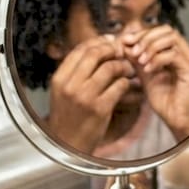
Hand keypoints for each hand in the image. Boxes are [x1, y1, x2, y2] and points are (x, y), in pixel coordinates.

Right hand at [46, 35, 134, 153]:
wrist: (68, 147)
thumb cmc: (68, 118)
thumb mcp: (63, 92)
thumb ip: (75, 72)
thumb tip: (95, 49)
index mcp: (60, 79)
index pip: (80, 50)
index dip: (97, 42)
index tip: (109, 42)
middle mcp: (71, 86)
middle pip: (95, 54)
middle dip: (111, 50)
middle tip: (121, 52)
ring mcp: (86, 97)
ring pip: (110, 68)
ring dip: (122, 65)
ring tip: (127, 69)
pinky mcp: (101, 109)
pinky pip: (119, 85)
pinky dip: (126, 82)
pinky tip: (128, 84)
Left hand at [122, 25, 188, 141]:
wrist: (178, 122)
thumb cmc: (165, 102)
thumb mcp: (145, 77)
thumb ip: (137, 60)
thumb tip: (125, 44)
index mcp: (176, 52)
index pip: (160, 31)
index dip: (141, 33)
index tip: (125, 42)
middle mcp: (186, 53)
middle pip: (166, 29)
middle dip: (146, 37)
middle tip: (132, 51)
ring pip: (171, 38)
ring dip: (151, 47)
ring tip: (140, 61)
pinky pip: (173, 55)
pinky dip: (157, 60)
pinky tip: (148, 70)